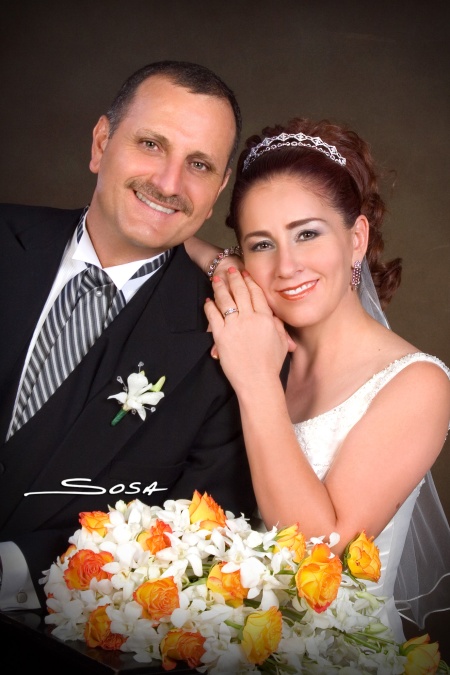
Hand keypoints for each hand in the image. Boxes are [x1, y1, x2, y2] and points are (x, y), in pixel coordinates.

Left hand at [205, 268, 294, 389]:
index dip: (249, 282)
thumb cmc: (271, 366)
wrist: (258, 381)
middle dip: (234, 279)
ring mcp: (234, 326)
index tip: (245, 274)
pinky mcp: (221, 336)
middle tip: (229, 270)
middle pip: (240, 293)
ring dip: (220, 288)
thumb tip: (275, 318)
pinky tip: (208, 301)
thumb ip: (278, 327)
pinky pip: (213, 316)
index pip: (256, 294)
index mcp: (266, 319)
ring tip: (216, 279)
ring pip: (225, 300)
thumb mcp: (281, 343)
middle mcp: (250, 319)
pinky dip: (210, 306)